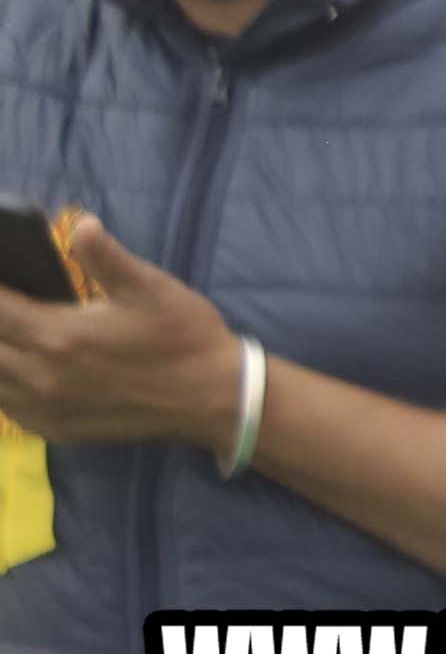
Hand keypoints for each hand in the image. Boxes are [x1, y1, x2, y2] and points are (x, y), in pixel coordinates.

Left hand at [0, 213, 243, 450]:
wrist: (217, 398)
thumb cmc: (185, 337)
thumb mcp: (151, 288)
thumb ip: (106, 256)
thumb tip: (81, 224)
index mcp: (58, 335)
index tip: (3, 278)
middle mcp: (41, 376)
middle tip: (11, 306)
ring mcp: (46, 408)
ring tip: (12, 335)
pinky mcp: (56, 429)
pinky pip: (8, 407)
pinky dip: (5, 386)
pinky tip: (18, 370)